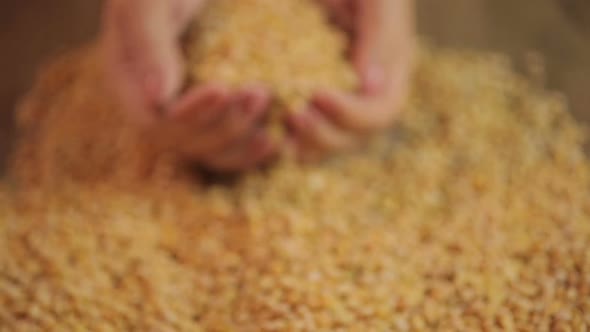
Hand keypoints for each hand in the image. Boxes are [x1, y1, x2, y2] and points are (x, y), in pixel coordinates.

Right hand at [101, 0, 276, 170]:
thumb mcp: (150, 0)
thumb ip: (148, 41)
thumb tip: (157, 99)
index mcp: (128, 82)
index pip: (154, 122)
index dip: (190, 115)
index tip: (223, 88)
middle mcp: (153, 106)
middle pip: (184, 142)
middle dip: (224, 123)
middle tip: (258, 92)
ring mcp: (184, 113)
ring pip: (209, 150)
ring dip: (242, 134)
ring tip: (265, 101)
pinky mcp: (211, 114)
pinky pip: (228, 147)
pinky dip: (250, 148)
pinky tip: (273, 137)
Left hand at [290, 0, 414, 160]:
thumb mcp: (378, 0)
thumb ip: (380, 37)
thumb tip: (370, 85)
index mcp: (388, 72)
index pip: (381, 112)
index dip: (352, 113)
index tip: (319, 94)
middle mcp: (363, 94)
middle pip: (352, 137)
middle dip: (322, 133)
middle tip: (293, 114)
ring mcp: (332, 100)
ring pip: (323, 143)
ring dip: (300, 142)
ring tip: (276, 128)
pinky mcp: (302, 98)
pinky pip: (294, 129)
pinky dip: (278, 132)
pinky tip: (260, 124)